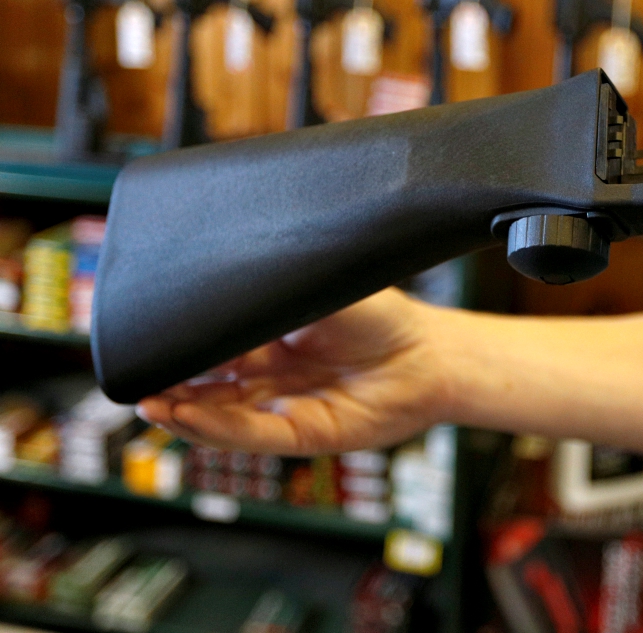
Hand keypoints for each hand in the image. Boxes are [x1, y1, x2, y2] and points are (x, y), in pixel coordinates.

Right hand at [137, 288, 450, 454]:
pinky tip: (188, 415)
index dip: (178, 348)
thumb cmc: (380, 314)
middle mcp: (270, 376)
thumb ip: (265, 293)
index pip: (209, 346)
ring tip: (151, 401)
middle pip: (204, 386)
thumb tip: (210, 285)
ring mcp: (283, 407)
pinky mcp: (302, 433)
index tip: (144, 339)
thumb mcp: (313, 291)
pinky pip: (251, 435)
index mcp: (268, 339)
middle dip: (169, 383)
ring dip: (182, 412)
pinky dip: (216, 428)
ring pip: (219, 416)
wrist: (429, 352)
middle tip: (135, 375)